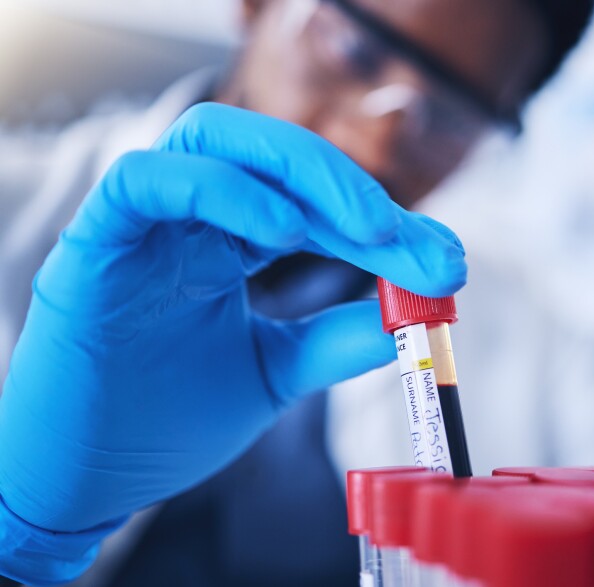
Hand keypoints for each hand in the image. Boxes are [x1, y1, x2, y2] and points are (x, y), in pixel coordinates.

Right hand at [0, 104, 464, 581]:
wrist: (89, 482)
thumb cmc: (168, 423)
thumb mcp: (275, 372)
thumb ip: (339, 338)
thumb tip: (415, 311)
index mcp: (226, 244)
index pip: (310, 202)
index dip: (379, 222)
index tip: (441, 259)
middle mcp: (186, 221)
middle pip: (270, 153)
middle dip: (350, 187)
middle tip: (412, 237)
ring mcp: (139, 228)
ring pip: (211, 139)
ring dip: (301, 174)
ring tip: (363, 228)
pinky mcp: (91, 247)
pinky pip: (145, 184)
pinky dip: (218, 192)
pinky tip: (281, 232)